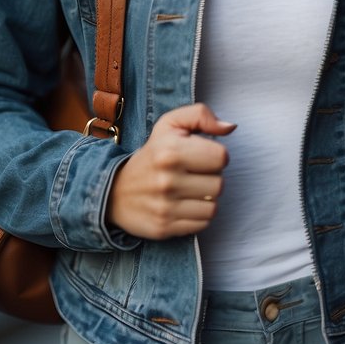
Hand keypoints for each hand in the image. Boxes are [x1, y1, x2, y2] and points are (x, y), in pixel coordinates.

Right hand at [107, 103, 234, 239]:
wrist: (114, 191)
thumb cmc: (152, 155)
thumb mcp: (170, 125)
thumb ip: (201, 115)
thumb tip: (230, 127)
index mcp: (170, 151)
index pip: (221, 157)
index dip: (215, 156)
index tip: (200, 157)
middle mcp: (167, 180)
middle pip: (219, 184)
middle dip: (210, 178)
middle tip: (192, 175)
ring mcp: (165, 207)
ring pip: (213, 207)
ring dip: (205, 199)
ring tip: (188, 191)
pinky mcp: (164, 227)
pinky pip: (203, 224)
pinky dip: (197, 216)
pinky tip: (183, 206)